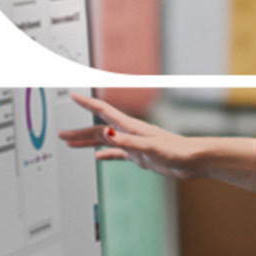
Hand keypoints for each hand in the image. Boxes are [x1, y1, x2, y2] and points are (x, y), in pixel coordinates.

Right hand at [59, 94, 255, 192]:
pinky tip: (98, 158)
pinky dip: (106, 155)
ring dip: (88, 142)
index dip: (87, 104)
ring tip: (71, 143)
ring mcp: (134, 144)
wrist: (194, 161)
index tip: (72, 95)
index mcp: (130, 128)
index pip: (104, 112)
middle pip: (98, 130)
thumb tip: (107, 135)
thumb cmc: (177, 151)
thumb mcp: (150, 148)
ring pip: (105, 141)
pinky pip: (117, 154)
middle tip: (61, 134)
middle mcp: (130, 133)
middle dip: (79, 131)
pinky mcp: (140, 156)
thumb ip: (128, 143)